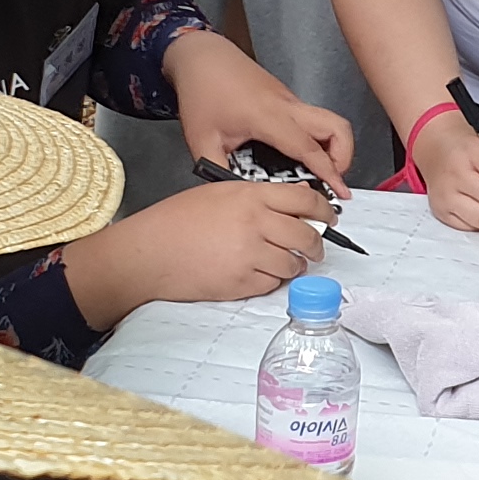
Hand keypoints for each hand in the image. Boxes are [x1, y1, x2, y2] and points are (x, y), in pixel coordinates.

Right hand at [66, 182, 329, 320]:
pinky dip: (270, 282)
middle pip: (307, 236)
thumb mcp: (217, 194)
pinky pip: (272, 285)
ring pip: (293, 264)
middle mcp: (255, 224)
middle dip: (316, 245)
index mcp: (250, 196)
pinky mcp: (241, 283)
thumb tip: (287, 212)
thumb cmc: (176, 221)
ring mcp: (250, 255)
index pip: (304, 198)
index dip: (323, 209)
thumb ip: (254, 200)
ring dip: (294, 266)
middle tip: (314, 248)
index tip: (329, 217)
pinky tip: (256, 274)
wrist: (148, 252)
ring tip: (282, 263)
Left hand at [170, 32, 356, 188]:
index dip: (329, 172)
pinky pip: (313, 119)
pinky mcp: (286, 98)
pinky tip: (298, 153)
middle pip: (337, 128)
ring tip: (321, 168)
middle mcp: (287, 106)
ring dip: (334, 146)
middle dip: (343, 157)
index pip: (310, 148)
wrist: (201, 55)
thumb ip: (219, 172)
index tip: (340, 190)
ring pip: (330, 120)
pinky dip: (317, 138)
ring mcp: (289, 100)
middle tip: (333, 179)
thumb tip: (236, 193)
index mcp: (268, 117)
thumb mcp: (202, 140)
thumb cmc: (201, 89)